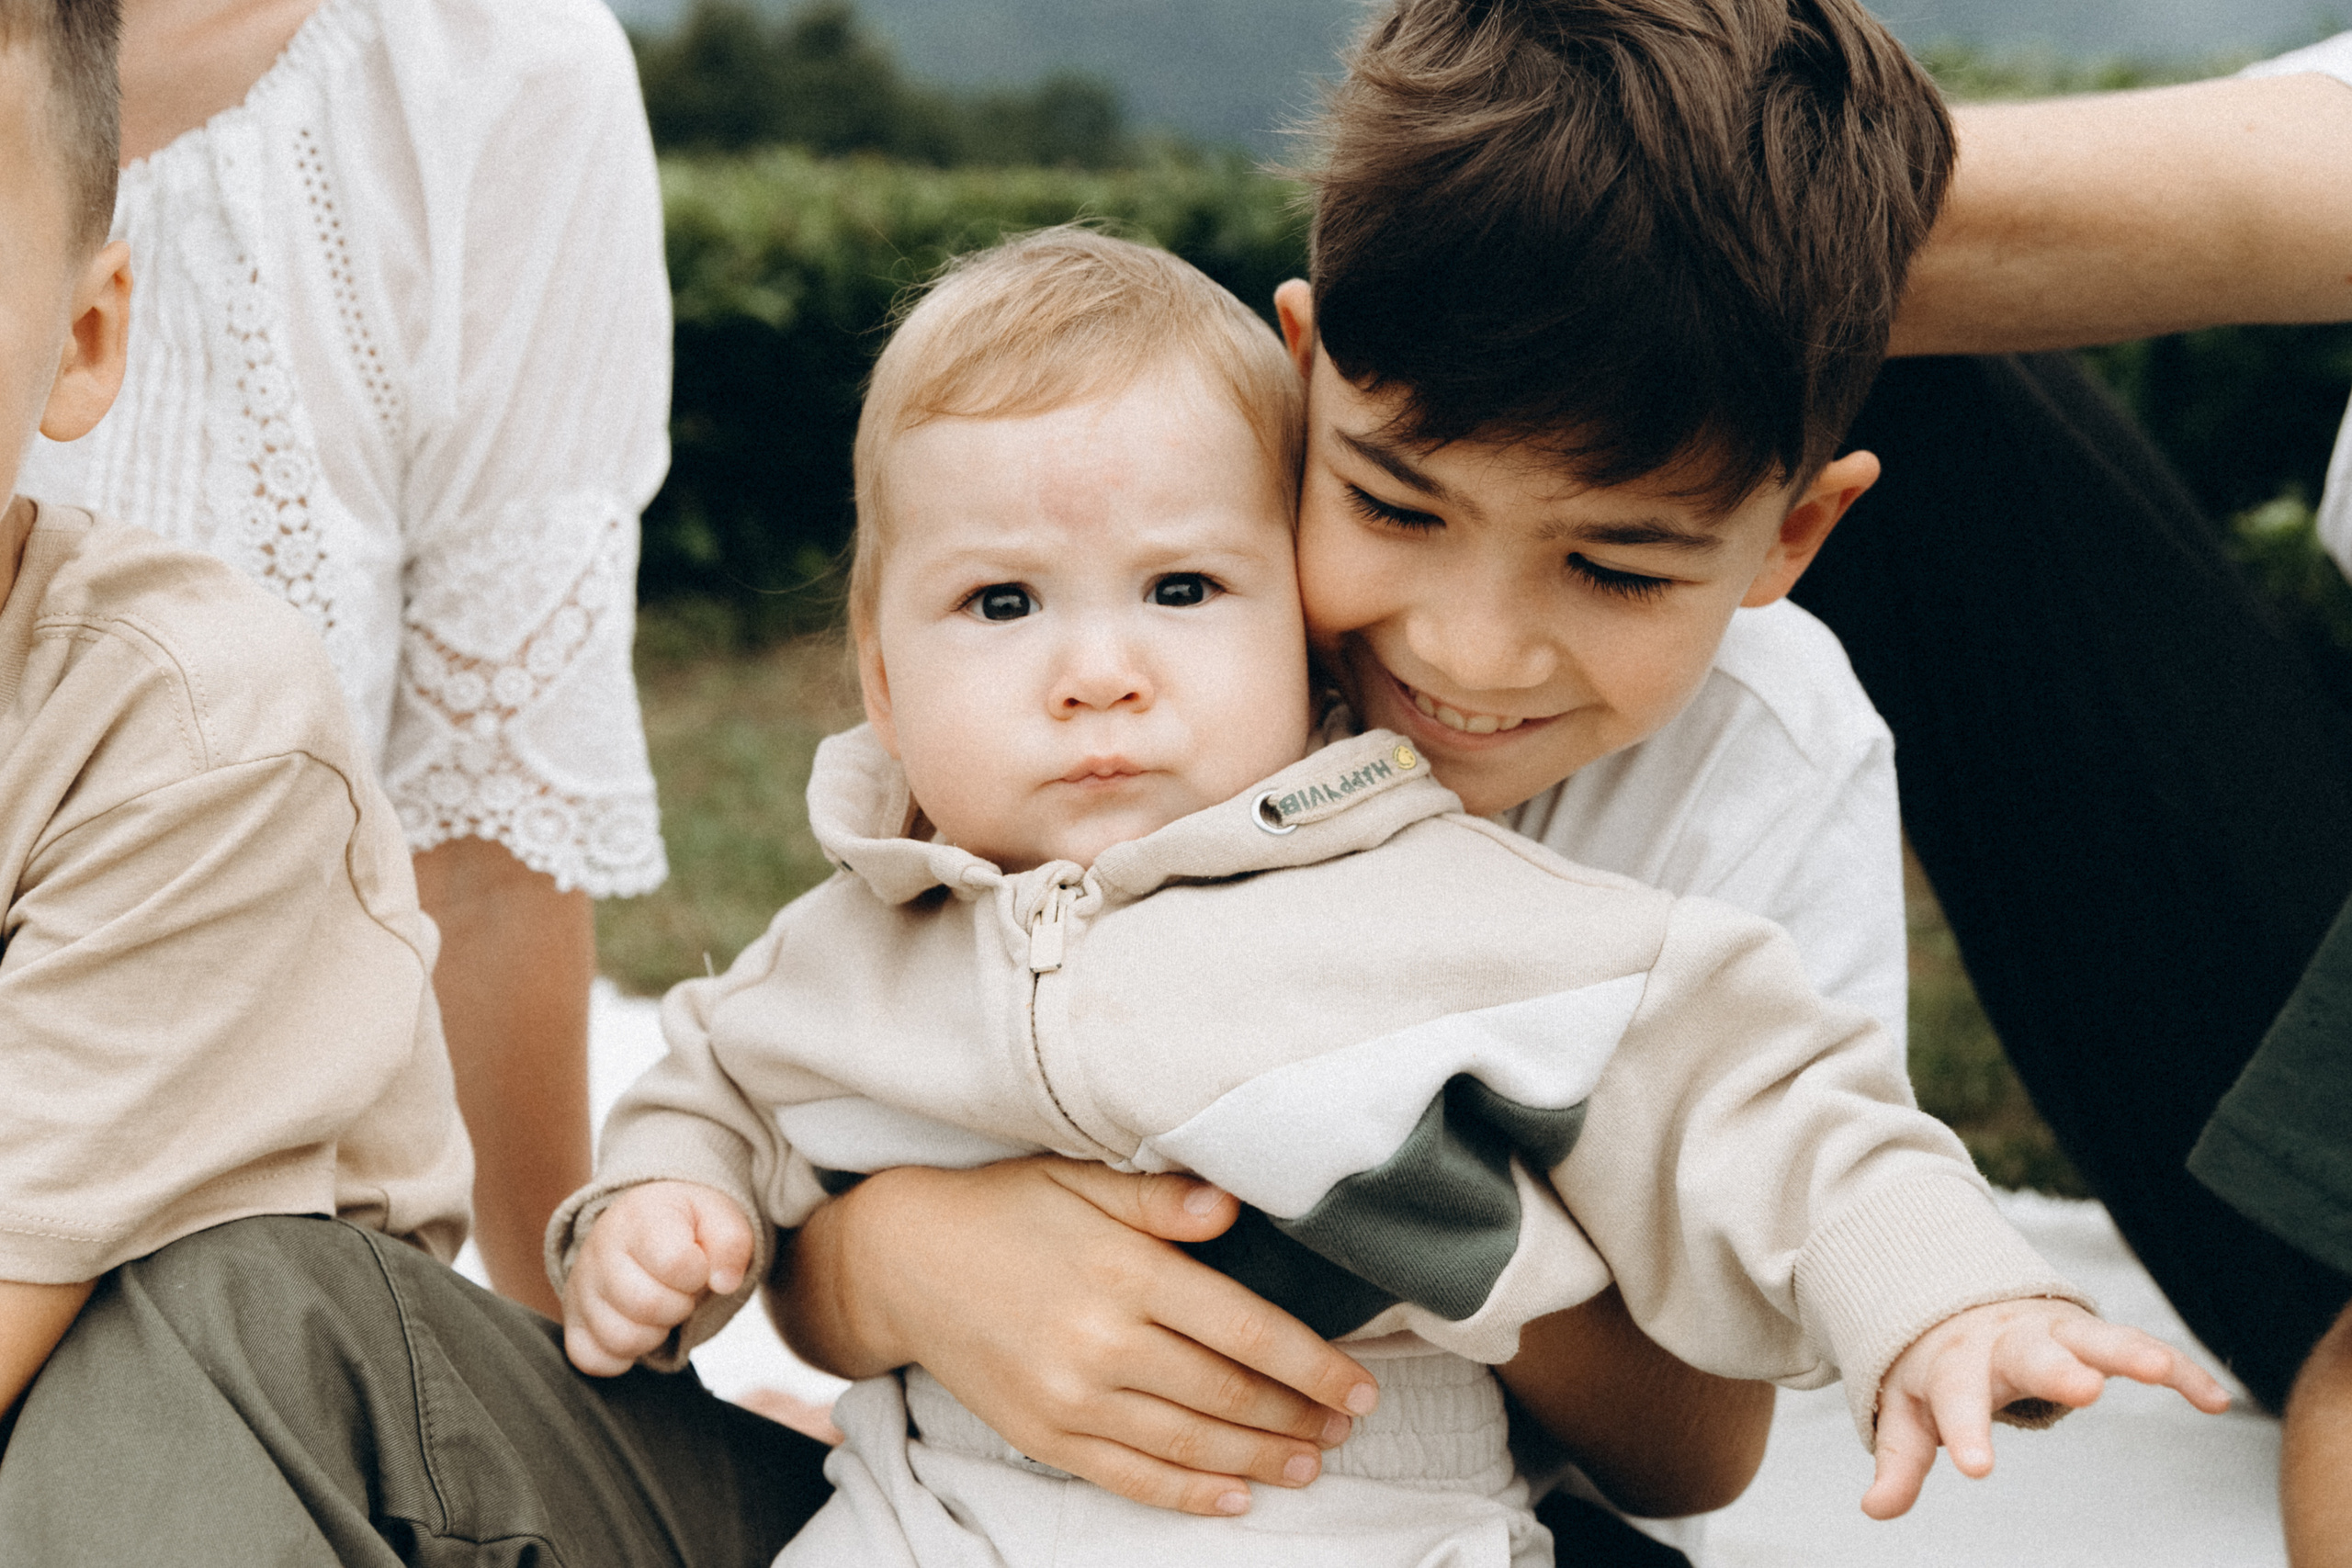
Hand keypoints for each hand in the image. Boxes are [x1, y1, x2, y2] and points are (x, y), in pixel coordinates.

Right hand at [561, 1180, 753, 1376]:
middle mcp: (600, 1250)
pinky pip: (591, 1360)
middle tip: (681, 1290)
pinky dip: (621, 1357)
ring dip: (655, 1333)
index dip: (699, 1273)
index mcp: (640, 1217)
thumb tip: (725, 1284)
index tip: (698, 1265)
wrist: (644, 1222)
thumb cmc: (685, 1224)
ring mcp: (581, 1287)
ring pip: (621, 1338)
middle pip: (647, 1305)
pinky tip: (638, 1329)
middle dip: (680, 1306)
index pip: (676, 1263)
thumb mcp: (719, 1217)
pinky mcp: (573, 1320)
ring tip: (661, 1308)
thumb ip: (731, 1244)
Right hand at [777, 1156, 1381, 1517]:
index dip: (1311, 1365)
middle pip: (1227, 1395)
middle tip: (1347, 1426)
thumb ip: (1160, 1199)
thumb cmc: (1002, 1210)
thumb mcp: (1080, 1180)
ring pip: (1189, 1445)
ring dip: (1261, 1461)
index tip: (1358, 1386)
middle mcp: (1101, 1343)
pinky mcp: (1043, 1436)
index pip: (1244, 1329)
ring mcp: (1070, 1399)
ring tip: (1310, 1464)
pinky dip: (1188, 1496)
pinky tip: (1234, 1498)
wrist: (900, 1262)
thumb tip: (1231, 1207)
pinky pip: (1130, 1478)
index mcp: (1123, 1272)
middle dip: (1298, 1417)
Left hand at [1863, 1298, 2231, 1518]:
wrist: (1957, 1299)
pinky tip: (2215, 1400)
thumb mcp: (1907, 1408)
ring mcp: (2055, 1333)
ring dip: (2129, 1351)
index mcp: (1956, 1363)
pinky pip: (2142, 1349)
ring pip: (2095, 1337)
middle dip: (2056, 1369)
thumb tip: (1874, 1508)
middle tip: (2083, 1389)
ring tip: (2160, 1370)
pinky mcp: (2093, 1336)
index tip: (1975, 1468)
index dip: (1963, 1432)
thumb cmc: (1934, 1367)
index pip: (1957, 1398)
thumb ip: (1899, 1458)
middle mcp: (2008, 1341)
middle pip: (2032, 1353)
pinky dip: (2178, 1368)